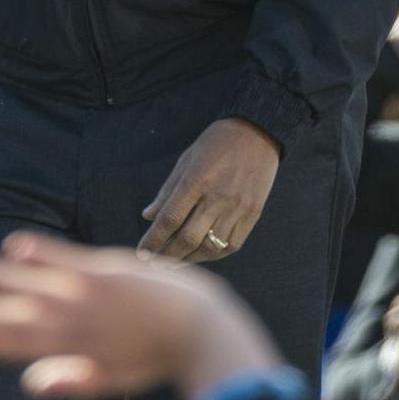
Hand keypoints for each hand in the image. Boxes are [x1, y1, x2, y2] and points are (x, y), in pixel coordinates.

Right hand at [0, 233, 283, 399]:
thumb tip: (29, 384)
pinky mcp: (104, 269)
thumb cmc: (151, 355)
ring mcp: (89, 294)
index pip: (18, 343)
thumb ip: (70, 378)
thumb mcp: (112, 378)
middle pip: (16, 312)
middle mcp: (75, 322)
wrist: (196, 324)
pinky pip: (66, 258)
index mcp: (73, 350)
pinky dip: (42, 252)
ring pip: (34, 283)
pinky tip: (14, 245)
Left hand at [138, 118, 280, 261]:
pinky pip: (232, 244)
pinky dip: (214, 254)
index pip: (169, 219)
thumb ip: (167, 190)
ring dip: (190, 259)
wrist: (257, 133)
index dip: (153, 240)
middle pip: (188, 238)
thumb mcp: (186, 160)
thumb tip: (148, 216)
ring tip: (175, 263)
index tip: (141, 254)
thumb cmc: (215, 144)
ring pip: (210, 246)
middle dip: (168, 256)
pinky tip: (202, 255)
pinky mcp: (253, 214)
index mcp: (196, 180)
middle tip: (154, 266)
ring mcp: (237, 208)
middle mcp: (217, 197)